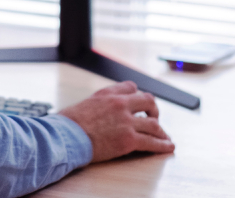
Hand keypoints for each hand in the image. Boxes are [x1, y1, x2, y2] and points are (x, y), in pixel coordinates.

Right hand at [58, 81, 174, 161]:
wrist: (65, 136)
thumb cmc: (68, 124)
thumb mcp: (83, 104)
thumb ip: (96, 104)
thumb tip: (95, 111)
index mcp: (108, 94)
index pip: (131, 87)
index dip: (136, 95)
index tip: (138, 103)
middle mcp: (120, 104)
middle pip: (148, 101)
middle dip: (154, 110)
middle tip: (154, 117)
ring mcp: (126, 122)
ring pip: (153, 124)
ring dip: (161, 130)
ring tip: (164, 136)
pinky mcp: (129, 140)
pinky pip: (152, 142)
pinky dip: (163, 145)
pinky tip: (168, 147)